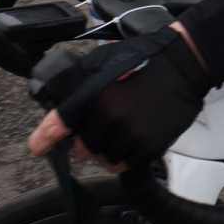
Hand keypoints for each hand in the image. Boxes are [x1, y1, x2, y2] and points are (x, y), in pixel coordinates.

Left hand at [28, 24, 210, 167]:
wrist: (184, 64)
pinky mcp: (149, 147)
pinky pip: (125, 164)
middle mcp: (110, 117)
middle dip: (87, 142)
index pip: (60, 123)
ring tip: (122, 129)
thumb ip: (81, 86)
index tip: (38, 147)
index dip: (44, 138)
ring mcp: (130, 135)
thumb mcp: (104, 62)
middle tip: (103, 126)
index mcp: (95, 94)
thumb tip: (61, 107)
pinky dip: (126, 155)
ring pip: (104, 160)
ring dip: (108, 150)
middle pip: (83, 150)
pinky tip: (134, 136)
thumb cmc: (144, 59)